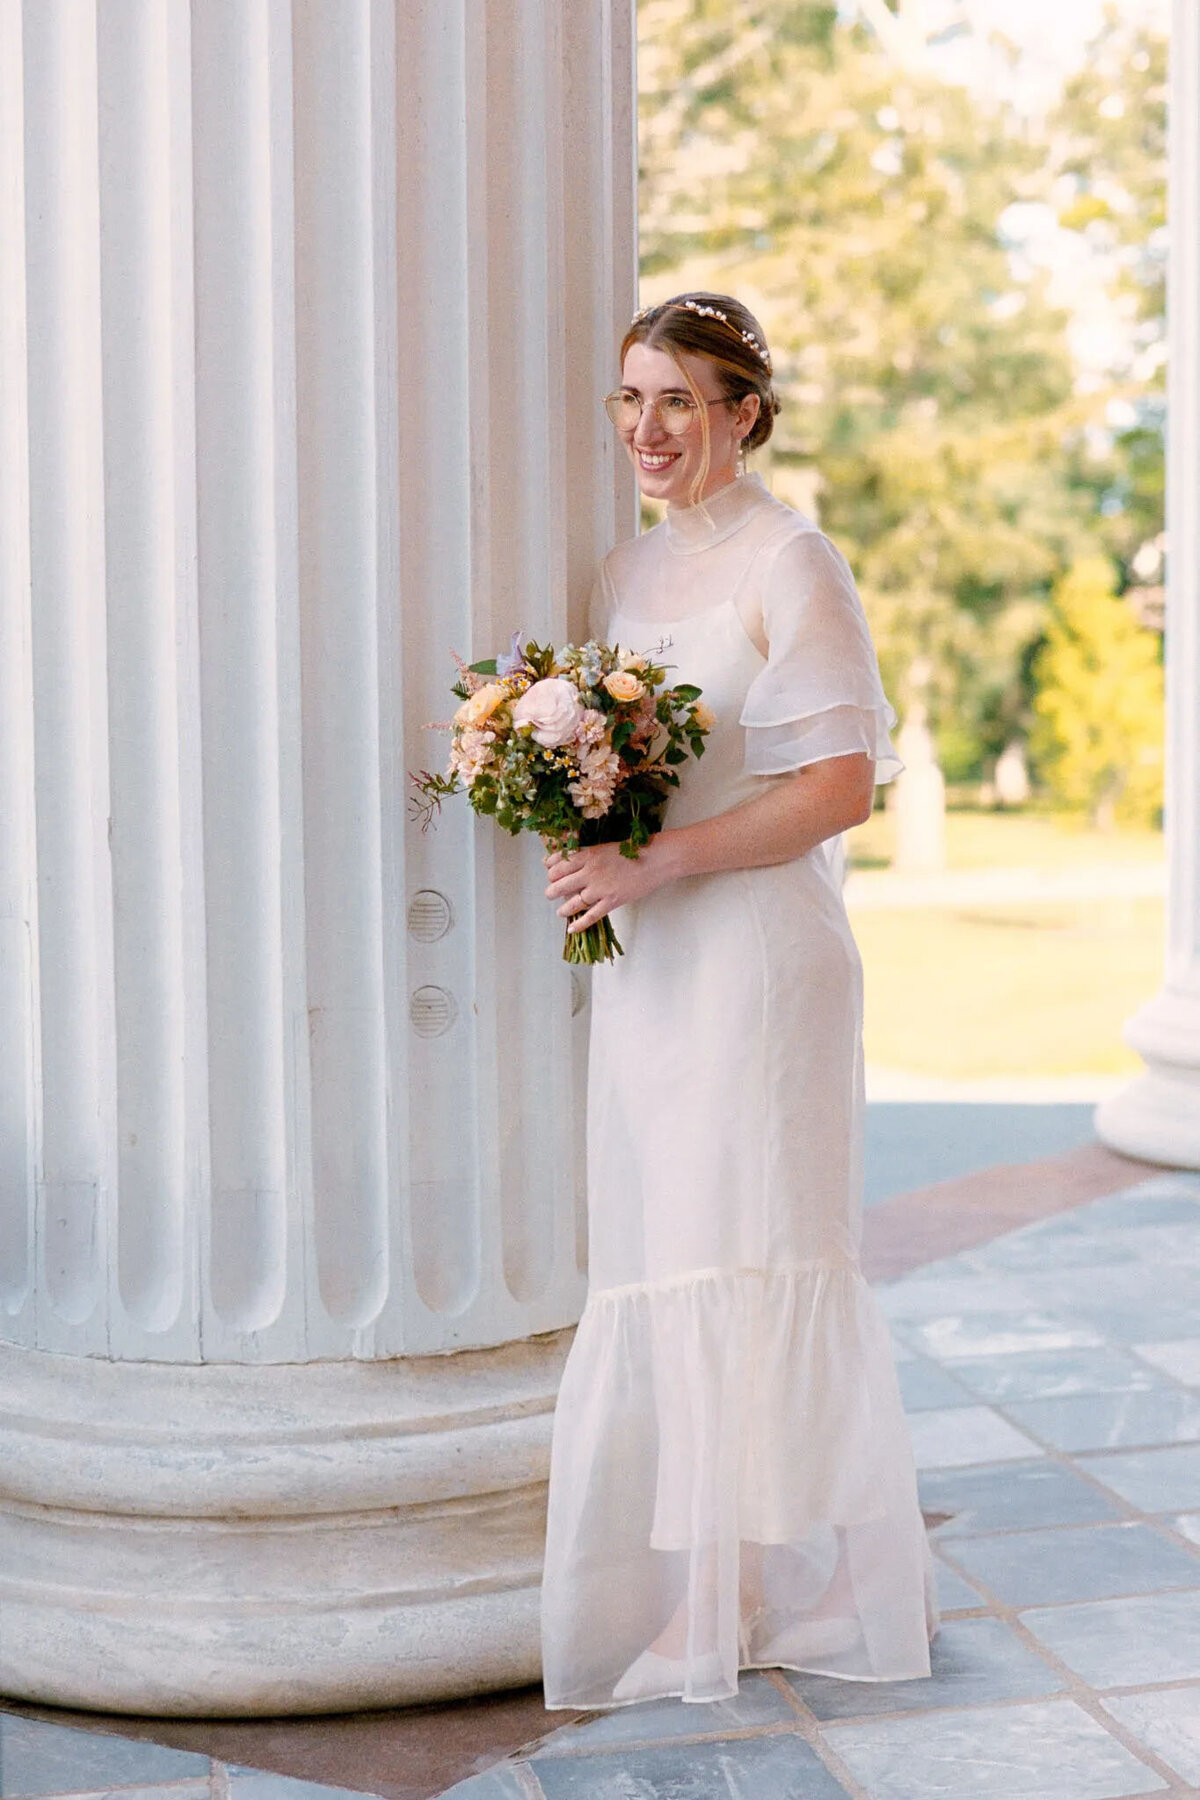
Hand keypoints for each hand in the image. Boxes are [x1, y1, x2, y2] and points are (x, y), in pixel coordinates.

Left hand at [543, 839, 673, 932]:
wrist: (657, 859)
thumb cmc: (633, 849)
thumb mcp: (604, 846)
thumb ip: (585, 854)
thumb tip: (567, 859)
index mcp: (587, 855)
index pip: (557, 865)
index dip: (550, 871)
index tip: (550, 874)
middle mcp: (590, 872)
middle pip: (559, 884)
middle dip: (552, 891)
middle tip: (551, 893)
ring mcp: (600, 888)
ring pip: (572, 902)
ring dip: (563, 909)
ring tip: (560, 912)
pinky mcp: (612, 901)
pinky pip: (591, 916)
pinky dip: (580, 924)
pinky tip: (572, 929)